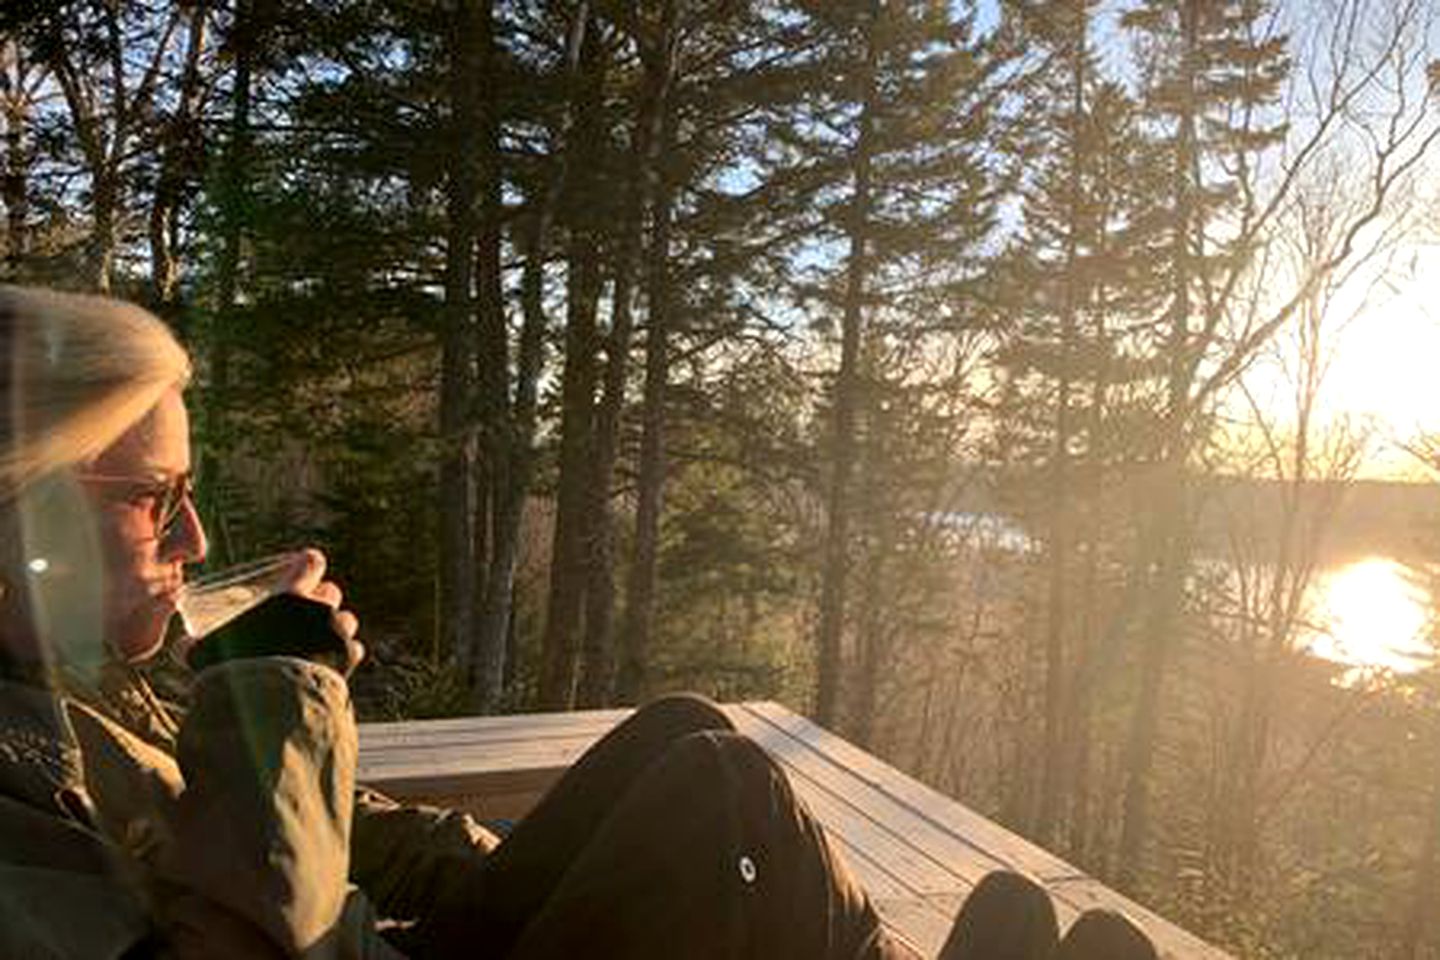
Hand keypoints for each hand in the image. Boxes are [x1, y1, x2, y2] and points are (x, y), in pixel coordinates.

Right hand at [184, 548, 364, 676]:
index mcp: (288, 596)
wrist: (270, 699)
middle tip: (308, 614)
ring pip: (346, 620)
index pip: (312, 563)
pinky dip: (346, 655)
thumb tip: (180, 647)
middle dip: (323, 600)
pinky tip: (333, 664)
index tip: (307, 569)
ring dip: (336, 627)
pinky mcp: (348, 657)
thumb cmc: (235, 668)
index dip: (310, 564)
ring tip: (320, 641)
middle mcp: (318, 609)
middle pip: (333, 592)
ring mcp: (336, 632)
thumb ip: (194, 647)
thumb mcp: (208, 653)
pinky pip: (354, 648)